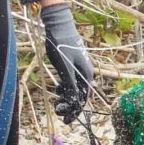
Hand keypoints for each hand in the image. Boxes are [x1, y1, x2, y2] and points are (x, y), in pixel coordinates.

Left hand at [39, 0, 92, 123]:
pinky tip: (58, 90)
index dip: (74, 111)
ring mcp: (79, 69)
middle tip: (58, 111)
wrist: (58, 24)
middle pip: (79, 96)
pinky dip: (64, 88)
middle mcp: (85, 74)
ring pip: (74, 89)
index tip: (65, 120)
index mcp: (86, 75)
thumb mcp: (65, 67)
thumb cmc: (61, 45)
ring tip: (56, 101)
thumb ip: (70, 85)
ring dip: (66, 97)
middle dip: (69, 106)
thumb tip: (74, 102)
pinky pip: (70, 81)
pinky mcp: (72, 64)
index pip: (82, 99)